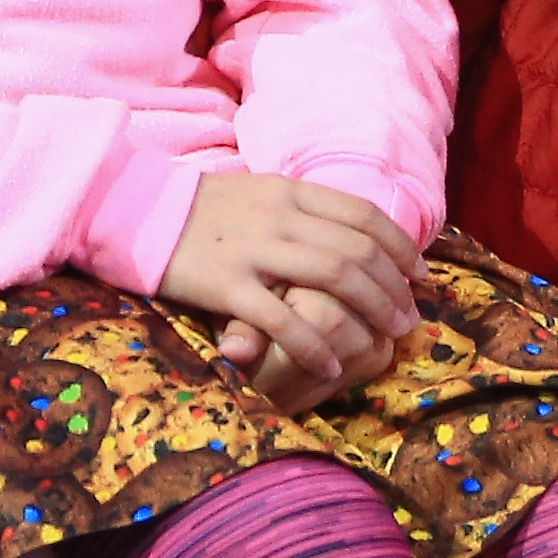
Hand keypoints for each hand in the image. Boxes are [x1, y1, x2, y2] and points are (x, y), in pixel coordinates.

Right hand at [160, 173, 420, 416]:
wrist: (138, 211)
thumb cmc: (202, 208)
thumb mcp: (260, 193)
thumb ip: (302, 210)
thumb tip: (351, 232)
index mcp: (292, 192)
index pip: (363, 216)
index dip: (400, 246)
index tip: (419, 273)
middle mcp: (281, 217)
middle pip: (358, 251)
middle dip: (393, 288)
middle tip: (410, 317)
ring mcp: (255, 251)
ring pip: (333, 280)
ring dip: (369, 312)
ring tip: (386, 340)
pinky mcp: (227, 286)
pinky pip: (282, 319)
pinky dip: (313, 344)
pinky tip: (331, 365)